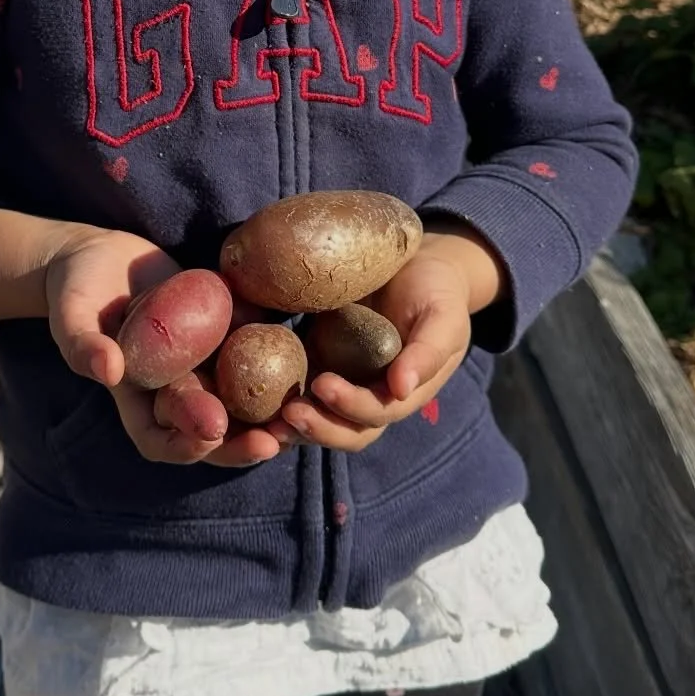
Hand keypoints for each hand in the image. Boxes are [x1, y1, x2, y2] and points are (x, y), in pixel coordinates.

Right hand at [43, 231, 287, 467]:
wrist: (100, 255)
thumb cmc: (77, 289)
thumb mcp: (71, 314)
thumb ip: (82, 344)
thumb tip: (107, 371)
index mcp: (135, 397)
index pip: (159, 438)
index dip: (184, 445)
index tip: (208, 436)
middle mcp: (172, 388)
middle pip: (210, 429)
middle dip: (239, 441)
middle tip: (271, 442)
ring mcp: (200, 363)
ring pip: (239, 400)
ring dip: (268, 414)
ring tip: (299, 418)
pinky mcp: (222, 333)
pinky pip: (252, 353)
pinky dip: (277, 362)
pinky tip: (306, 361)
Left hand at [276, 228, 504, 452]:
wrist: (415, 264)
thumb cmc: (437, 292)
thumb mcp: (444, 317)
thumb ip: (428, 352)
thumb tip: (402, 388)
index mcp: (404, 392)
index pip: (376, 413)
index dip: (350, 407)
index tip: (324, 385)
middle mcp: (371, 395)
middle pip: (344, 430)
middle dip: (317, 428)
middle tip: (287, 413)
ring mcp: (342, 381)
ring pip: (317, 419)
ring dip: (292, 427)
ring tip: (266, 421)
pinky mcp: (317, 359)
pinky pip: (296, 386)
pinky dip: (276, 398)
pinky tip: (250, 392)